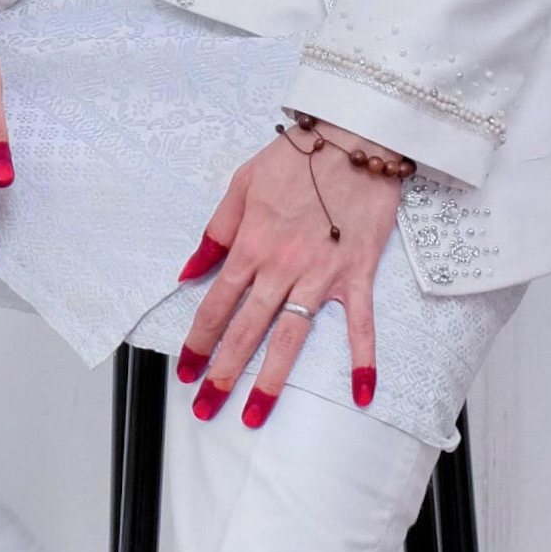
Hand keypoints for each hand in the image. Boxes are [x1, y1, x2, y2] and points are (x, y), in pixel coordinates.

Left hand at [172, 120, 406, 426]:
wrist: (352, 136)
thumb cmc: (297, 158)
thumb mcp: (242, 183)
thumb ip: (216, 231)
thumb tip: (188, 270)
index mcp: (251, 245)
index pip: (216, 304)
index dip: (198, 341)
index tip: (187, 370)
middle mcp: (281, 266)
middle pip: (247, 330)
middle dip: (224, 373)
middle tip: (207, 408)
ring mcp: (321, 273)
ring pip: (291, 336)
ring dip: (272, 379)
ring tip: (254, 415)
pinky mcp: (357, 272)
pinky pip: (360, 323)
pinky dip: (363, 358)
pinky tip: (362, 394)